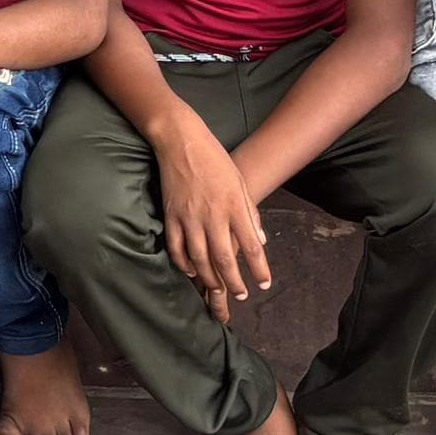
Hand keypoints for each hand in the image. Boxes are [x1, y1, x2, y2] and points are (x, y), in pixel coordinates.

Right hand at [150, 113, 270, 318]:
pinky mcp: (171, 215)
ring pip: (200, 258)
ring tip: (218, 289)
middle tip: (240, 295)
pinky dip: (183, 264)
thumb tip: (260, 240)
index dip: (259, 269)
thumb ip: (250, 213)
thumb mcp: (239, 182)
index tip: (264, 284)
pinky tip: (192, 272)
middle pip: (225, 259)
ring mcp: (189, 216)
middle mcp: (213, 215)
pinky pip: (176, 247)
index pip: (252, 246)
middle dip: (234, 282)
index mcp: (234, 206)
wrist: (180, 139)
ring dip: (210, 279)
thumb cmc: (214, 158)